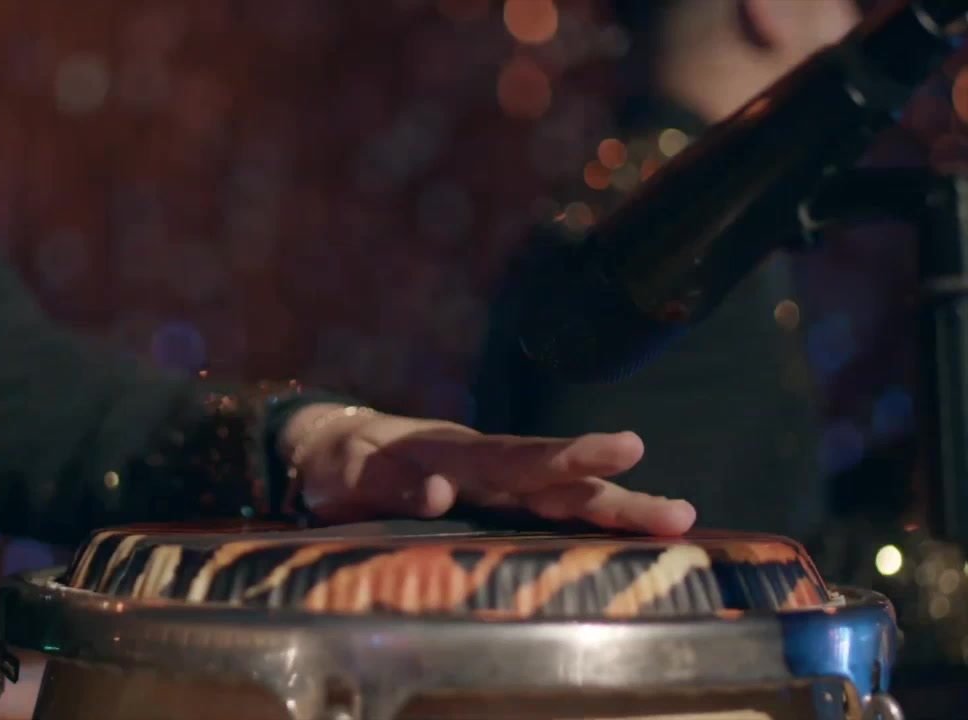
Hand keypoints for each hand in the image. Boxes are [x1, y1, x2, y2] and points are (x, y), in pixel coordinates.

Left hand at [282, 405, 695, 535]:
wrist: (334, 451)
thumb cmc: (345, 462)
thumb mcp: (355, 471)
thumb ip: (394, 482)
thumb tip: (440, 493)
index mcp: (457, 453)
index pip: (520, 455)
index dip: (568, 457)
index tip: (623, 450)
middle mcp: (488, 467)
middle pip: (558, 479)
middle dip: (616, 492)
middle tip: (679, 510)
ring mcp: (495, 485)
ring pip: (562, 496)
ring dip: (615, 507)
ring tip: (678, 518)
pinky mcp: (492, 505)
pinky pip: (545, 514)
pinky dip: (588, 523)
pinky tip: (636, 540)